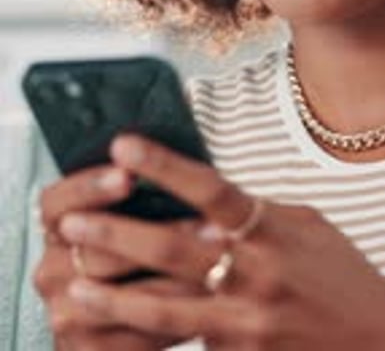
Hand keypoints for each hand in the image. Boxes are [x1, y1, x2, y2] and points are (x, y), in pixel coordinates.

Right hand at [35, 164, 196, 348]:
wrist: (105, 322)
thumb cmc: (122, 253)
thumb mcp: (121, 217)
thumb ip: (136, 195)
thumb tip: (173, 166)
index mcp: (55, 228)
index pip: (58, 202)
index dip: (91, 187)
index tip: (128, 177)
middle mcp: (50, 270)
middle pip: (100, 248)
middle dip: (160, 235)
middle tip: (210, 225)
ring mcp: (64, 312)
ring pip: (126, 294)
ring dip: (179, 278)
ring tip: (221, 261)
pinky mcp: (83, 350)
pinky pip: (135, 334)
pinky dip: (175, 318)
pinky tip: (207, 301)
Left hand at [55, 136, 384, 348]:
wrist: (379, 344)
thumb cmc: (343, 277)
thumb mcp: (307, 227)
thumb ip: (258, 213)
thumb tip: (211, 199)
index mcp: (272, 229)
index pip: (209, 187)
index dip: (164, 164)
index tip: (123, 144)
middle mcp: (255, 273)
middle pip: (174, 249)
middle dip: (117, 233)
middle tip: (69, 219)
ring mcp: (246, 322)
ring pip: (166, 307)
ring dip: (115, 294)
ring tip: (75, 280)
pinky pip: (188, 340)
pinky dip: (151, 331)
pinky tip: (116, 323)